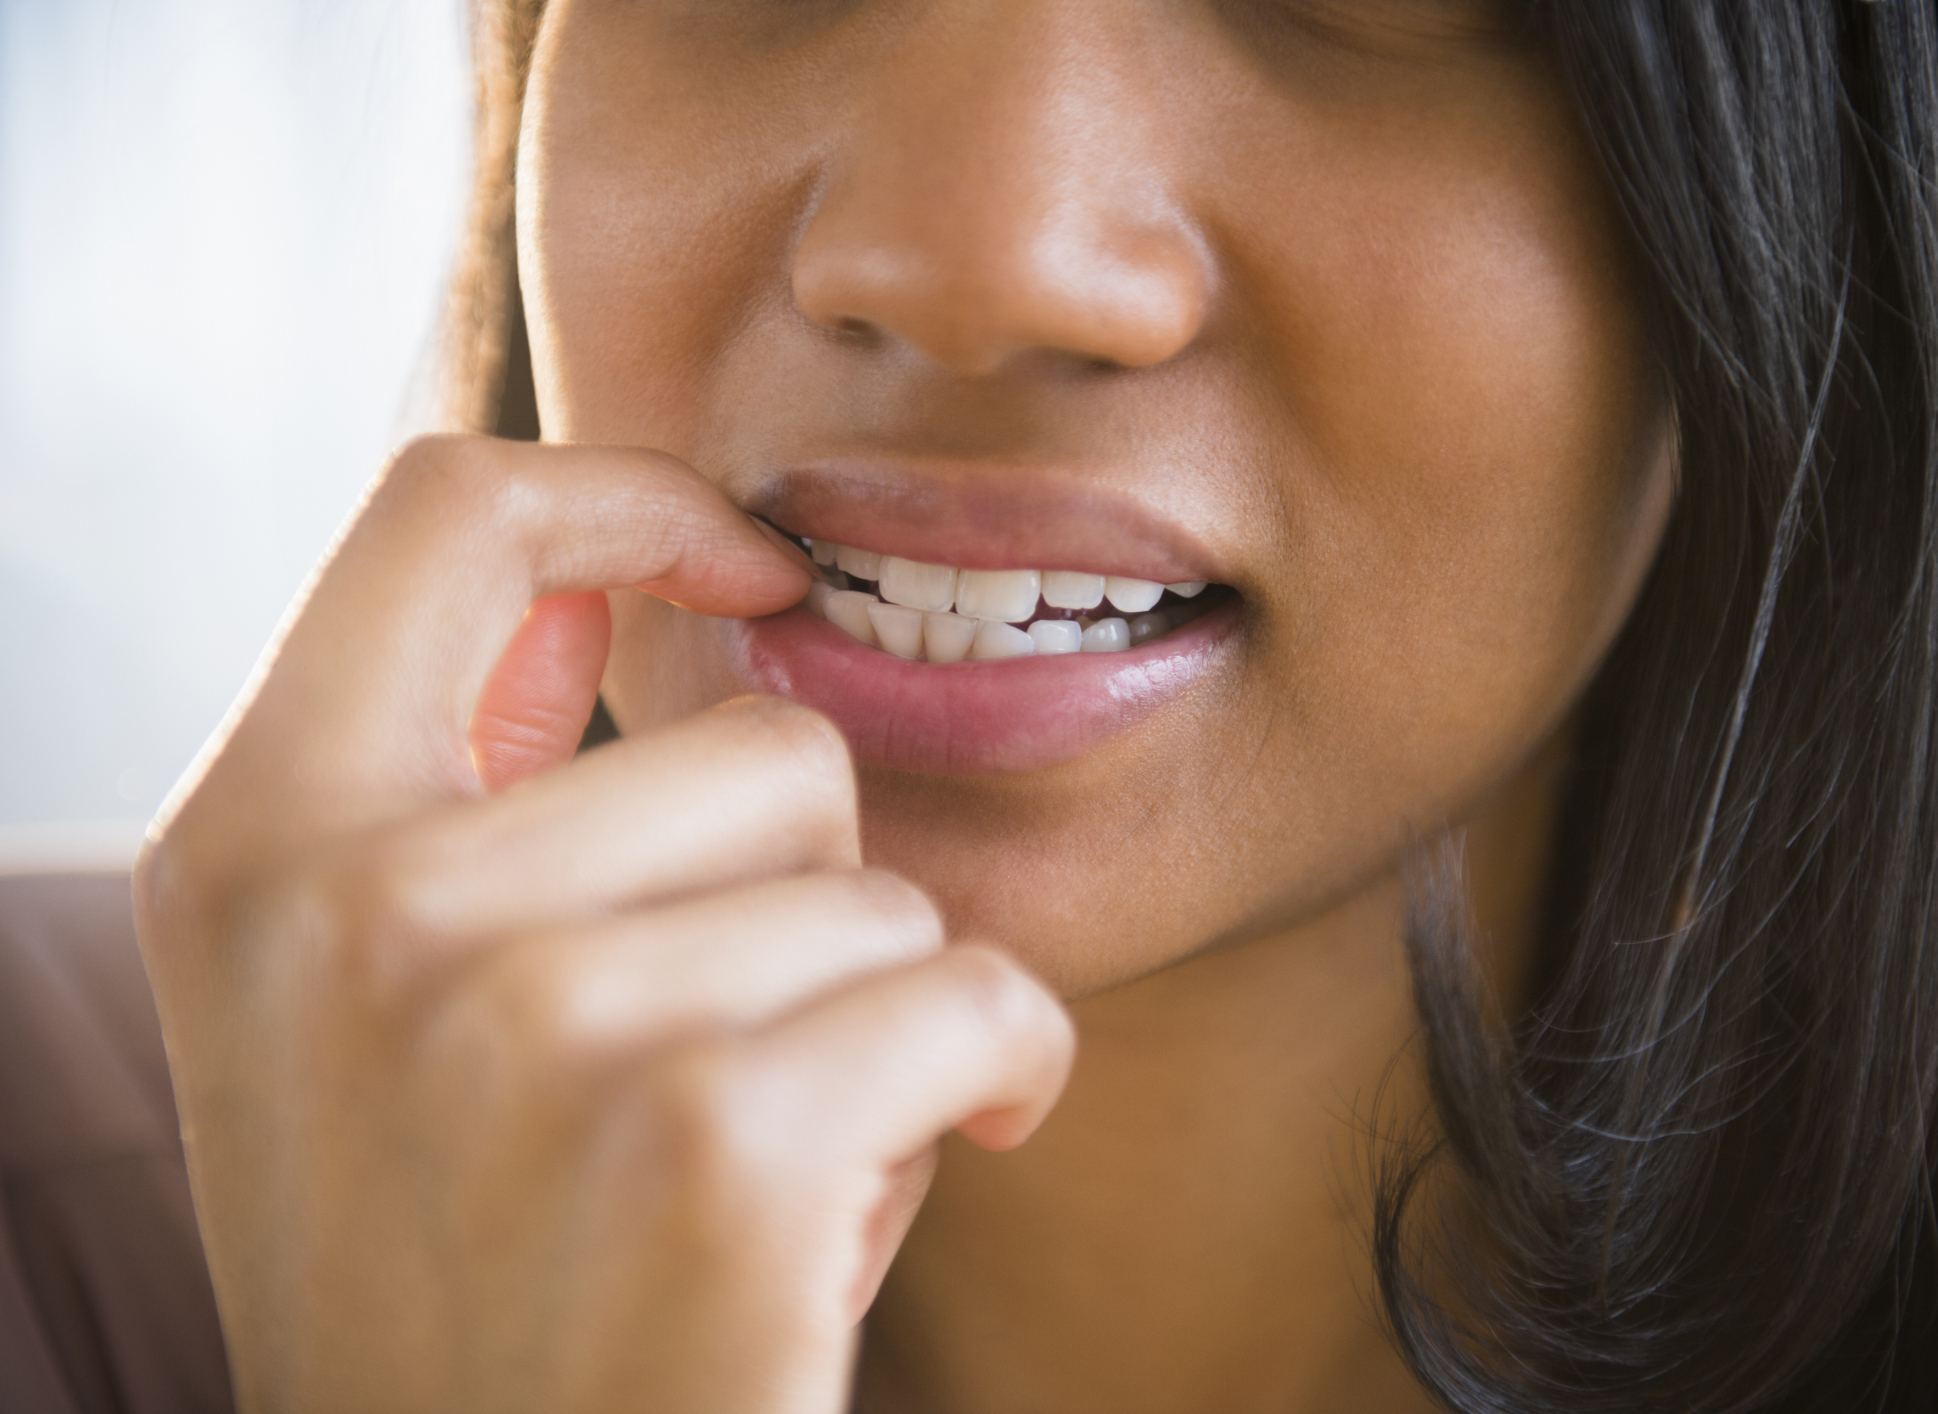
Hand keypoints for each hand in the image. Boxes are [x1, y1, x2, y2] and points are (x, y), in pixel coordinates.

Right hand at [135, 435, 1075, 1413]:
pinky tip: (911, 1171)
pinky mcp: (716, 1142)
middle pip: (762, 745)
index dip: (630, 497)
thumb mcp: (375, 1026)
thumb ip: (460, 797)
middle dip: (802, 904)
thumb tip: (623, 594)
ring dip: (871, 1025)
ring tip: (760, 1169)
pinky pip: (976, 999)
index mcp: (257, 854)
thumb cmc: (474, 1278)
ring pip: (877, 895)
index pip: (447, 514)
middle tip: (714, 1074)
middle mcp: (363, 917)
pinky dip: (996, 1075)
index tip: (748, 566)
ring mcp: (532, 1025)